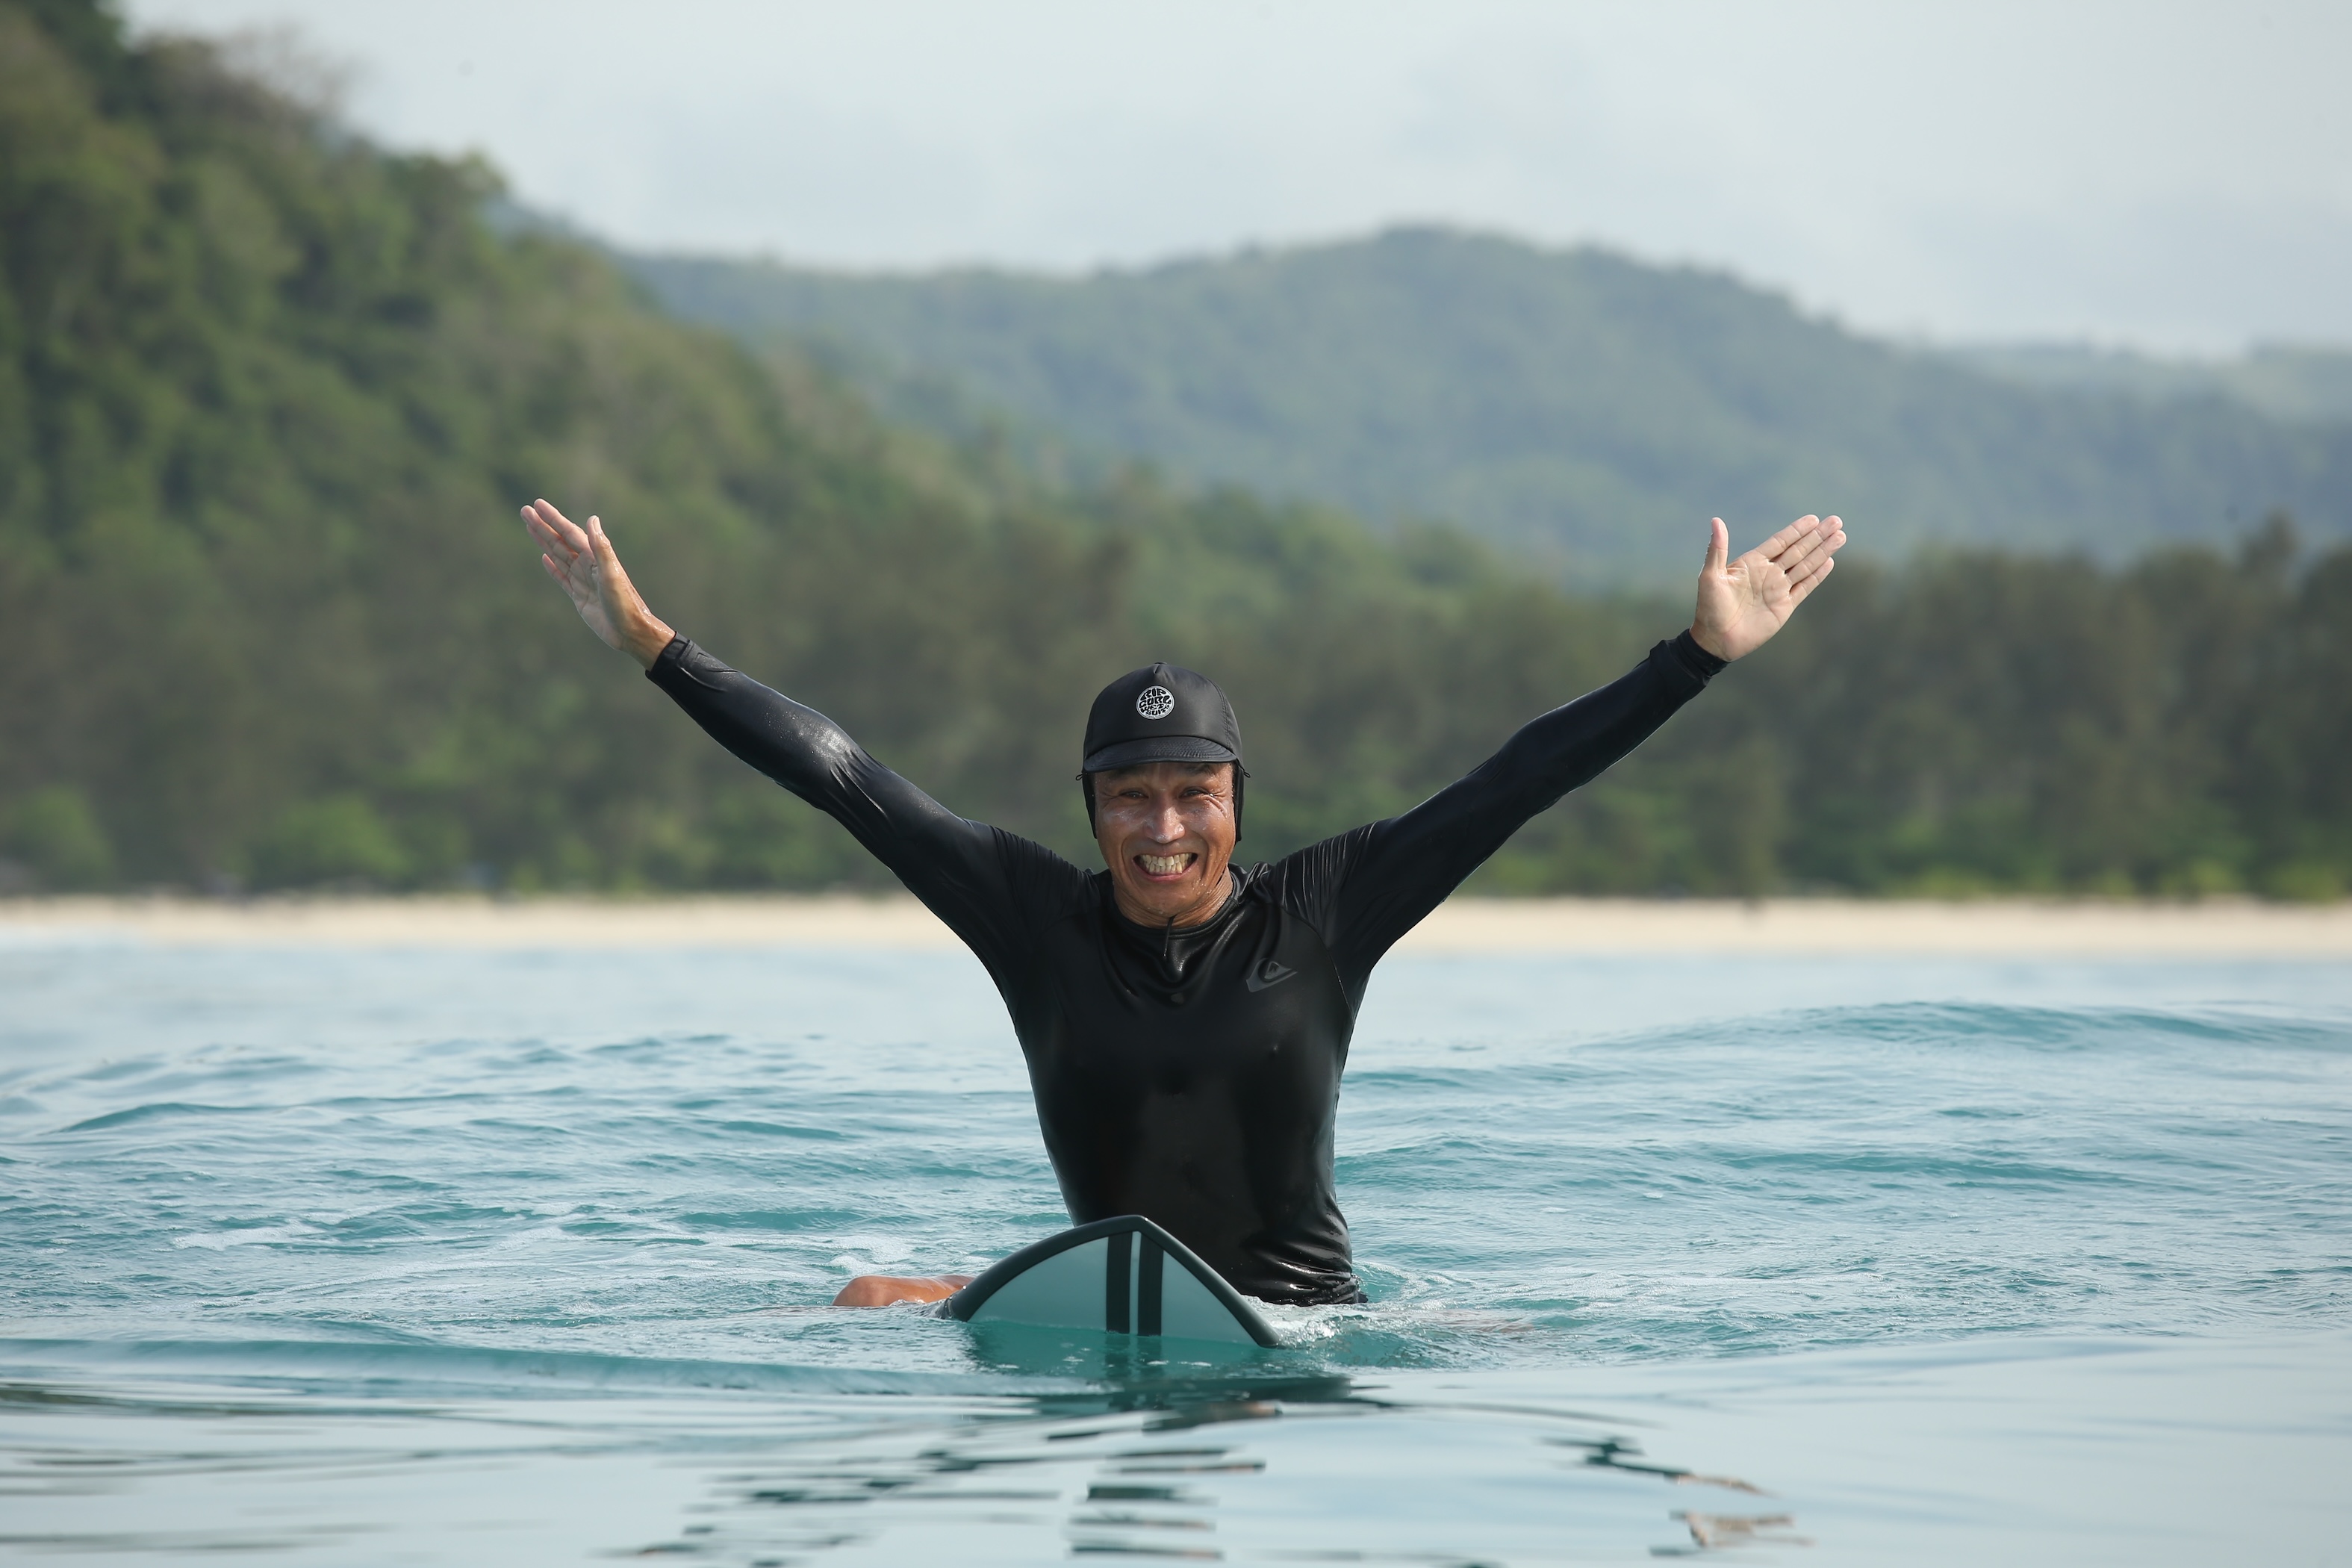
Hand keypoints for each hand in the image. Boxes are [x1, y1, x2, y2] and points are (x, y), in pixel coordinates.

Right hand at [522, 499, 674, 667]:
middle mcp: (588, 566)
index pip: (569, 533)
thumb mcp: (612, 573)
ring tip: (529, 527)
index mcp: (595, 558)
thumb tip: (592, 519)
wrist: (630, 632)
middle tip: (524, 510)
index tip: (537, 505)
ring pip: (558, 556)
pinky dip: (552, 567)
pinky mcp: (579, 596)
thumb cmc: (624, 603)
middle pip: (560, 541)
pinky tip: (544, 558)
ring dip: (544, 541)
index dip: (553, 519)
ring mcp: (582, 580)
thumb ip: (601, 547)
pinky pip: (562, 578)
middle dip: (542, 526)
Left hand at [1690, 514, 1845, 661]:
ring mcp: (1778, 589)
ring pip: (1806, 566)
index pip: (1780, 542)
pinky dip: (1817, 575)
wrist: (1716, 640)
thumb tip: (1716, 520)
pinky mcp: (1785, 606)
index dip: (1797, 530)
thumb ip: (1717, 549)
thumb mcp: (1710, 576)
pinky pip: (1804, 587)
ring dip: (1823, 551)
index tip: (1814, 518)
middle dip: (1817, 536)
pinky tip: (1829, 562)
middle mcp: (1768, 573)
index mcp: (1752, 563)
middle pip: (1798, 550)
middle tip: (1836, 521)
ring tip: (1840, 536)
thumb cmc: (1709, 608)